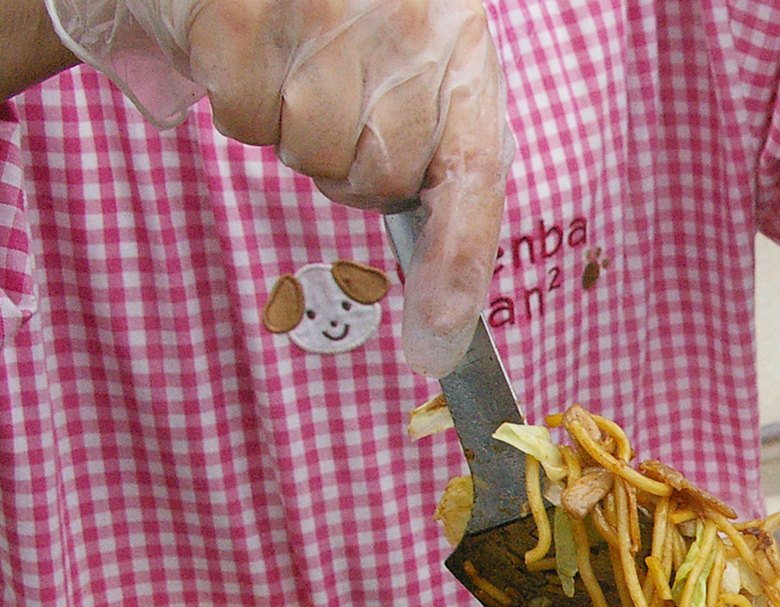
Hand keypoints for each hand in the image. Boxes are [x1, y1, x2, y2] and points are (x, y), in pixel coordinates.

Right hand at [43, 0, 512, 373]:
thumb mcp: (424, 42)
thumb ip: (442, 133)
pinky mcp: (242, 20)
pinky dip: (239, 97)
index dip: (459, 265)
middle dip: (352, 164)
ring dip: (292, 126)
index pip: (475, 178)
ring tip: (291, 59)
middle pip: (377, 182)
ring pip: (308, 155)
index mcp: (460, 46)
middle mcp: (404, 35)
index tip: (439, 336)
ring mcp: (322, 24)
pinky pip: (246, 120)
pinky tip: (247, 44)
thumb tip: (442, 294)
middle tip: (336, 96)